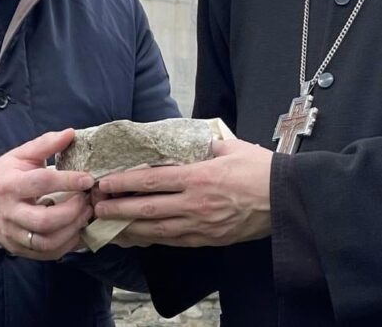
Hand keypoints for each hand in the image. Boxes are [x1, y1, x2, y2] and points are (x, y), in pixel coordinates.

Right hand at [0, 129, 93, 259]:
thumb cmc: (5, 175)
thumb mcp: (21, 155)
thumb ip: (46, 144)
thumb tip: (71, 133)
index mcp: (9, 184)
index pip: (41, 183)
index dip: (68, 181)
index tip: (88, 179)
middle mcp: (10, 212)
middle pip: (44, 220)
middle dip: (72, 211)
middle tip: (87, 200)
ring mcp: (13, 234)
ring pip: (46, 242)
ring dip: (72, 230)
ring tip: (85, 215)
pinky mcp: (18, 249)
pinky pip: (46, 254)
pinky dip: (66, 245)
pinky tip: (76, 230)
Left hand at [93, 139, 272, 246]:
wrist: (286, 199)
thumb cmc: (259, 168)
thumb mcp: (229, 147)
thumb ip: (202, 146)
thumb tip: (183, 141)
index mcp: (198, 176)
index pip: (152, 180)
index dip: (124, 182)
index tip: (104, 182)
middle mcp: (194, 203)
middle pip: (147, 208)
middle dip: (118, 208)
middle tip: (95, 207)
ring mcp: (200, 225)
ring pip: (156, 230)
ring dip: (129, 228)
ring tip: (108, 226)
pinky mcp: (208, 239)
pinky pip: (173, 241)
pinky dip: (152, 240)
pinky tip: (138, 237)